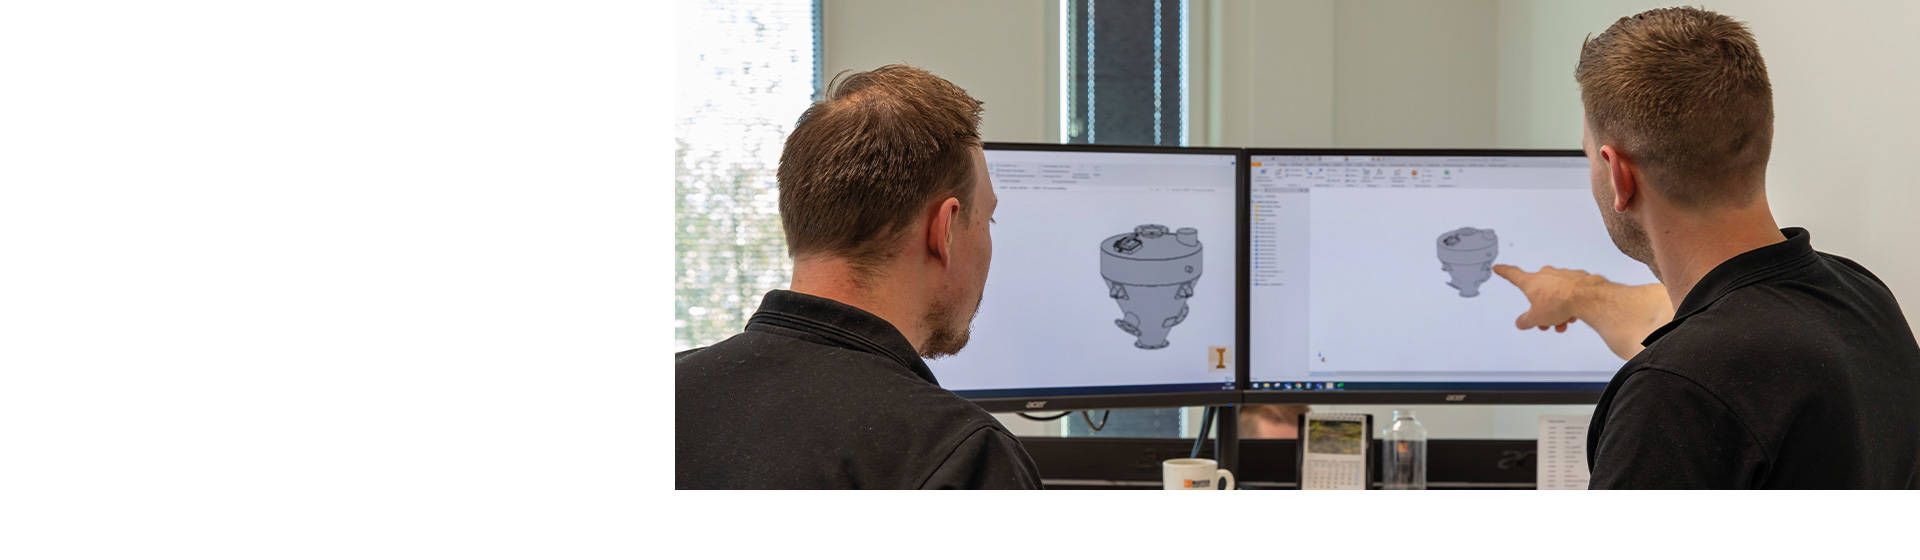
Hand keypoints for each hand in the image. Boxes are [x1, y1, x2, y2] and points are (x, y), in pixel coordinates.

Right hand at [1492, 264, 1606, 332]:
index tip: (1498, 267)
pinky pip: (1569, 292)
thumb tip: (1521, 322)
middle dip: (1542, 307)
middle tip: (1546, 321)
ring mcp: (1562, 275)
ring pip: (1556, 294)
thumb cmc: (1559, 302)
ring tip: (1563, 323)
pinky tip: (1574, 314)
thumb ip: (1526, 321)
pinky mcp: (1577, 279)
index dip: (1504, 272)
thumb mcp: (1536, 318)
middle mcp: (1546, 275)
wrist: (1586, 297)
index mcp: (1531, 282)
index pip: (1512, 274)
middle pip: (1538, 292)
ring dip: (1557, 310)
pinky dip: (1570, 303)